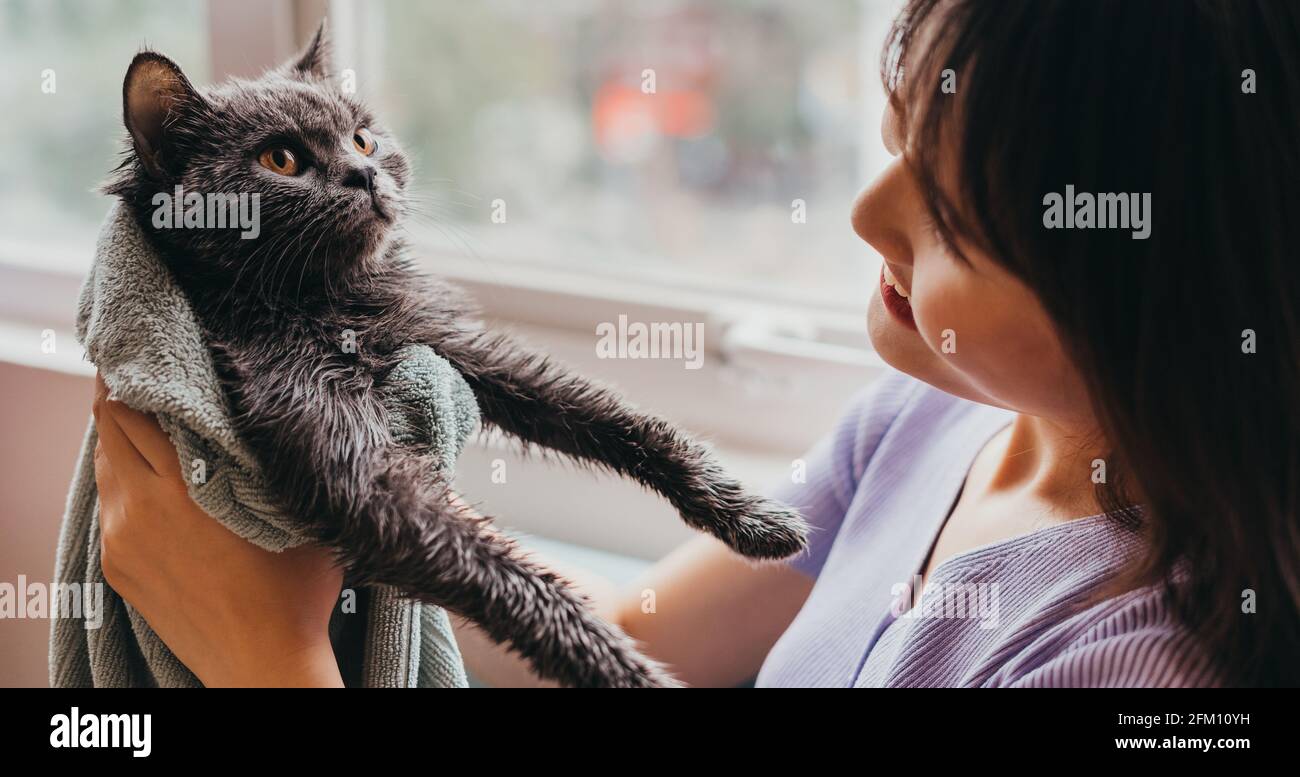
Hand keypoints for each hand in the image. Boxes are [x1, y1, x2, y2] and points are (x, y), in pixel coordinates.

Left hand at [92, 373, 344, 686]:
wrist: (263, 662)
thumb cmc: (294, 590)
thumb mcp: (296, 511)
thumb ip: (270, 461)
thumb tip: (279, 415)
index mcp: (183, 485)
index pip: (133, 407)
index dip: (135, 374)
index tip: (149, 351)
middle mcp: (140, 507)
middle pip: (108, 427)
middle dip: (122, 396)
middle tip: (146, 372)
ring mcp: (121, 540)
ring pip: (105, 466)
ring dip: (123, 439)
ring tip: (153, 421)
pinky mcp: (117, 567)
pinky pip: (111, 505)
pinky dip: (126, 481)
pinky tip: (156, 480)